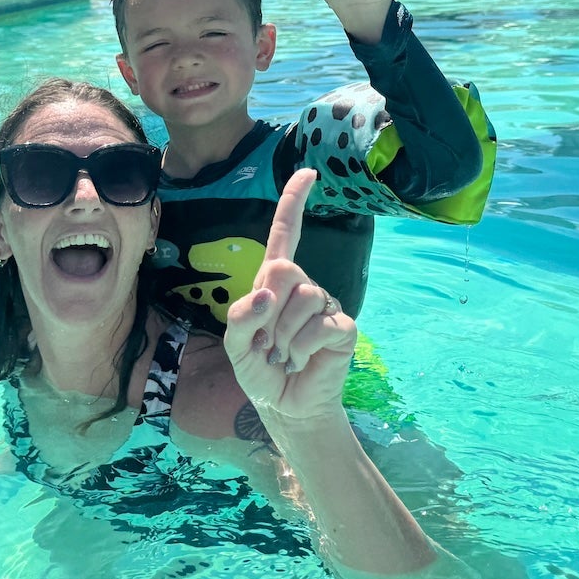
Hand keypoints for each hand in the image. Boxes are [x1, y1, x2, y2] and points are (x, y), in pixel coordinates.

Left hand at [224, 169, 357, 423]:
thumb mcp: (235, 345)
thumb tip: (267, 293)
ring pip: (304, 298)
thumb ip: (241, 316)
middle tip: (265, 341)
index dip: (294, 203)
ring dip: (282, 335)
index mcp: (274, 283)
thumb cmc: (260, 370)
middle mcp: (303, 287)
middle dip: (267, 310)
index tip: (308, 172)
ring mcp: (326, 305)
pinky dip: (300, 349)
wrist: (284, 406)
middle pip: (285, 270)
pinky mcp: (342, 326)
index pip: (286, 234)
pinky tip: (301, 361)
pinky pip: (319, 325)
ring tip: (283, 354)